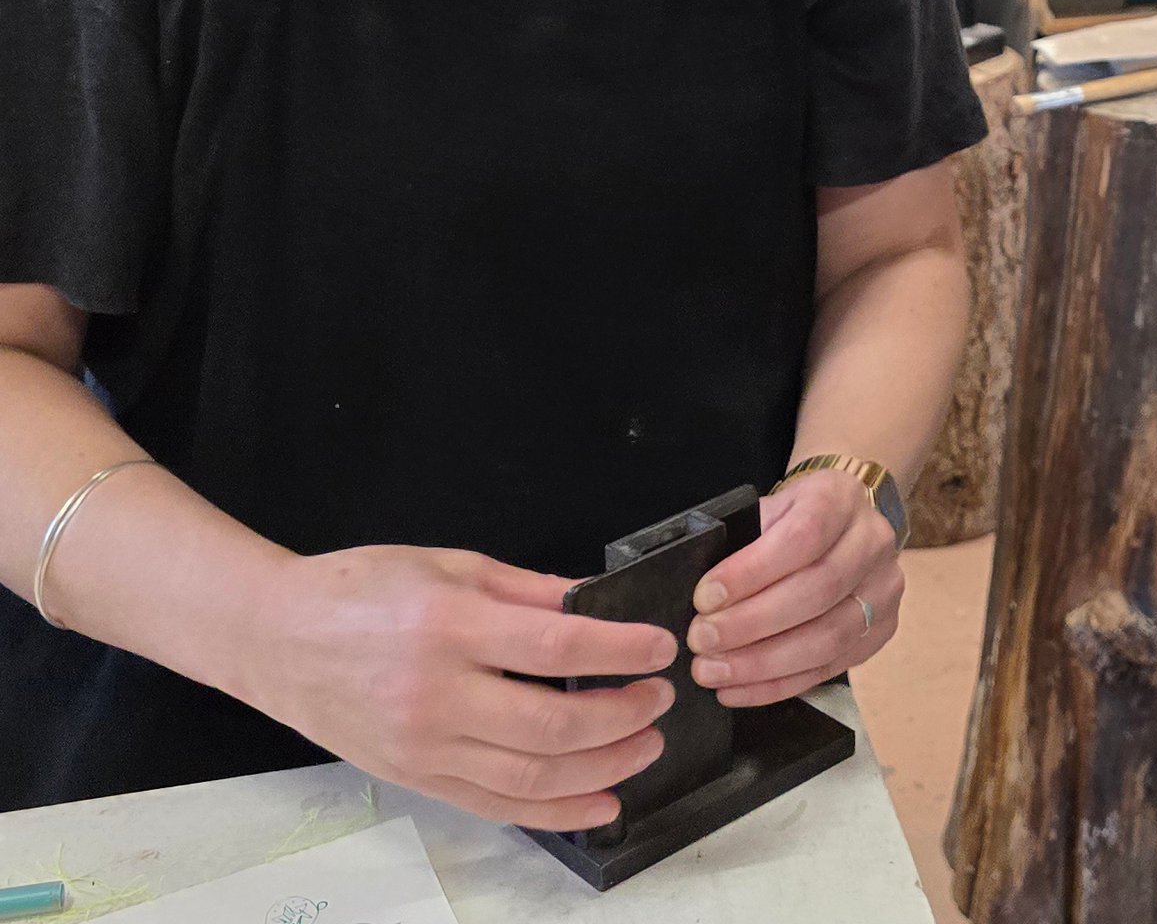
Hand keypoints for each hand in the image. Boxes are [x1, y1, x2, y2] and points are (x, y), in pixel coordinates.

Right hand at [242, 546, 678, 830]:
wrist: (275, 639)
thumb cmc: (363, 589)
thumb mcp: (452, 564)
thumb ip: (528, 588)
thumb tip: (595, 604)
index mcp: (450, 625)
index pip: (556, 643)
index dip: (620, 648)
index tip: (660, 646)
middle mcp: (438, 695)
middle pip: (553, 722)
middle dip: (623, 714)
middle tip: (661, 697)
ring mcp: (425, 747)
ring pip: (532, 777)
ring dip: (604, 768)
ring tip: (646, 745)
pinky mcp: (417, 779)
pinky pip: (498, 806)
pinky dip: (558, 811)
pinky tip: (602, 799)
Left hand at [684, 471, 902, 706]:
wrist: (846, 518)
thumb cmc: (797, 515)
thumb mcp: (773, 507)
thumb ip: (744, 540)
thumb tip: (703, 597)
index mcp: (841, 500)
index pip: (803, 537)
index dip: (753, 571)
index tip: (705, 597)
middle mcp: (872, 543)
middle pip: (818, 590)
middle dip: (752, 623)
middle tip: (702, 640)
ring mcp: (883, 590)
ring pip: (828, 638)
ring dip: (763, 663)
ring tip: (713, 671)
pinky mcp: (880, 632)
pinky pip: (828, 669)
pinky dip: (777, 685)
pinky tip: (737, 689)